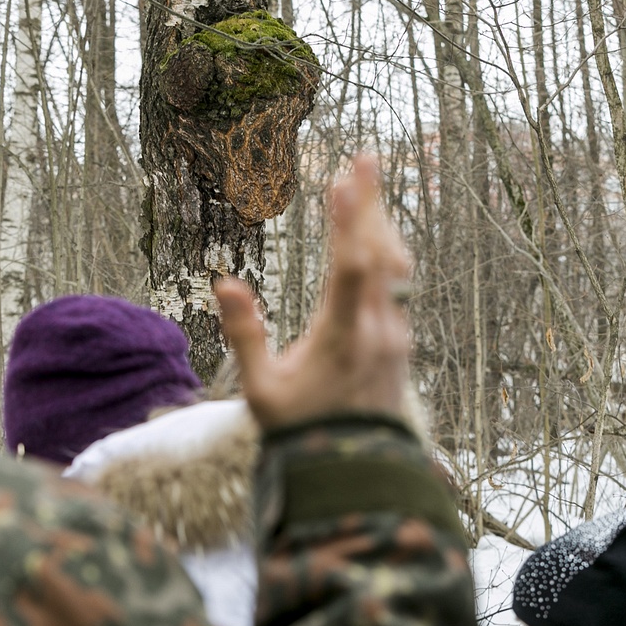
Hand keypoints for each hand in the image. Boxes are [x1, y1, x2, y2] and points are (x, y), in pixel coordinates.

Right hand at [215, 156, 411, 430]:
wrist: (351, 469)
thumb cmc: (300, 430)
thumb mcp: (261, 389)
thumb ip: (245, 335)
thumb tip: (225, 282)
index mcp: (344, 338)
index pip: (351, 269)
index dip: (348, 222)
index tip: (343, 178)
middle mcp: (379, 330)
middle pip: (381, 254)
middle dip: (371, 202)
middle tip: (365, 155)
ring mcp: (396, 335)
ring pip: (396, 267)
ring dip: (381, 222)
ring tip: (368, 184)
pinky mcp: (400, 341)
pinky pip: (399, 283)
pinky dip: (386, 249)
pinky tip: (376, 233)